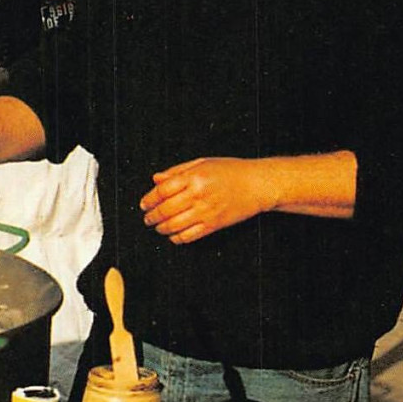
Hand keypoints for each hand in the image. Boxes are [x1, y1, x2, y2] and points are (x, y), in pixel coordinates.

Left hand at [138, 157, 275, 244]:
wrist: (258, 185)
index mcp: (194, 177)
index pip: (162, 190)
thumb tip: (156, 179)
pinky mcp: (213, 225)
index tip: (144, 204)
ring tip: (158, 227)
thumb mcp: (202, 163)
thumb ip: (177, 171)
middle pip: (165, 210)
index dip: (149, 199)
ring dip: (161, 228)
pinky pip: (189, 236)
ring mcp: (206, 212)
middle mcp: (198, 195)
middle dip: (151, 217)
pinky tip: (173, 235)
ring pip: (174, 226)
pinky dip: (177, 238)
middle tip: (147, 218)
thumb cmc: (231, 171)